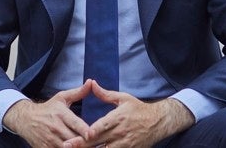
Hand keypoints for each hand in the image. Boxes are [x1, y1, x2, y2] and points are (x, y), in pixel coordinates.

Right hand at [3, 82, 94, 147]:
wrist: (25, 119)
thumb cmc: (47, 108)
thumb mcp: (61, 98)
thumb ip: (78, 92)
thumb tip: (91, 82)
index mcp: (61, 114)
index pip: (75, 123)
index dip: (84, 130)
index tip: (92, 134)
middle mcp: (55, 127)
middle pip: (74, 139)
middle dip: (84, 142)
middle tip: (95, 143)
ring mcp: (50, 140)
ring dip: (76, 147)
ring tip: (87, 147)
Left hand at [64, 81, 195, 147]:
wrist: (158, 122)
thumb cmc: (139, 108)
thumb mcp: (123, 98)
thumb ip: (105, 94)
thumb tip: (91, 83)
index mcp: (117, 118)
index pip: (102, 126)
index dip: (93, 131)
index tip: (83, 133)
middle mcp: (119, 133)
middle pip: (98, 141)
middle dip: (82, 144)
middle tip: (67, 145)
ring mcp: (124, 144)